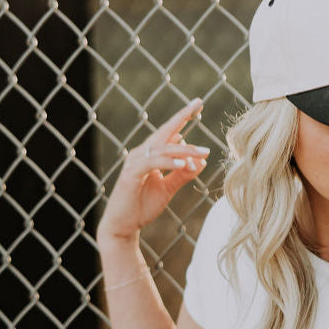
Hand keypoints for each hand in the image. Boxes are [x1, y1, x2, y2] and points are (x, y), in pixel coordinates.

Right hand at [98, 99, 209, 244]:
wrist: (123, 225)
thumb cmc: (142, 206)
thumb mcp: (168, 189)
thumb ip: (182, 175)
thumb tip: (200, 162)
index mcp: (149, 155)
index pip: (168, 132)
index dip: (182, 117)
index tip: (198, 104)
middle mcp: (141, 154)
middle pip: (164, 132)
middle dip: (181, 117)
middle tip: (199, 106)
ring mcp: (135, 162)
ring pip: (162, 149)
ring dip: (184, 150)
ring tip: (204, 154)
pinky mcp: (132, 174)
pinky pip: (153, 163)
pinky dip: (169, 162)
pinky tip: (184, 164)